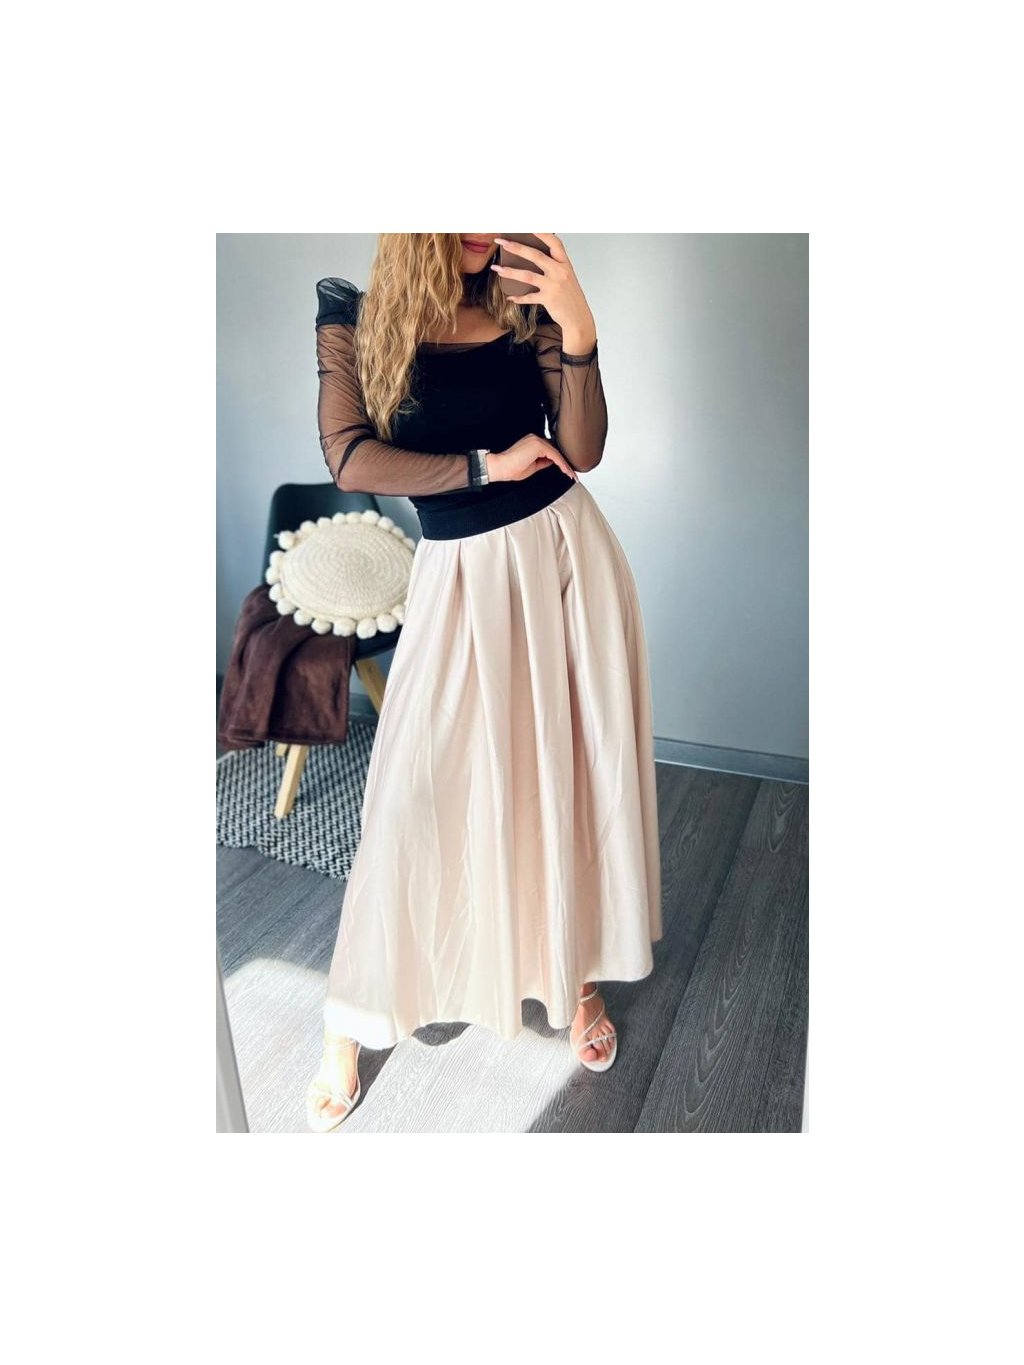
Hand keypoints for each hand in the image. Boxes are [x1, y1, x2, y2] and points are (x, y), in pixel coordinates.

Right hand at [488, 434, 578, 483]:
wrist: (500, 467)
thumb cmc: (511, 468)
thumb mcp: (532, 467)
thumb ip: (542, 462)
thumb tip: (552, 463)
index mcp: (532, 442)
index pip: (550, 451)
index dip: (559, 462)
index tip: (566, 472)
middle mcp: (535, 439)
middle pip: (555, 451)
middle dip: (564, 464)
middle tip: (572, 475)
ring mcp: (536, 440)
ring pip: (556, 453)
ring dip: (565, 465)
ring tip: (571, 476)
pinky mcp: (538, 445)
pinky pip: (554, 455)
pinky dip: (561, 464)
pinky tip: (566, 471)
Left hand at [490, 233, 596, 349]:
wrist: (579, 318)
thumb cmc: (570, 297)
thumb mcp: (566, 277)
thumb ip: (553, 266)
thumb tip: (530, 257)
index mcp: (565, 264)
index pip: (554, 242)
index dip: (542, 232)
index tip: (528, 225)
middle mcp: (560, 272)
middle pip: (535, 255)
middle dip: (516, 247)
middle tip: (501, 242)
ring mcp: (554, 286)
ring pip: (528, 275)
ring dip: (510, 271)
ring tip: (497, 268)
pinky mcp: (548, 299)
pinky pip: (529, 297)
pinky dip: (518, 297)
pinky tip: (510, 296)